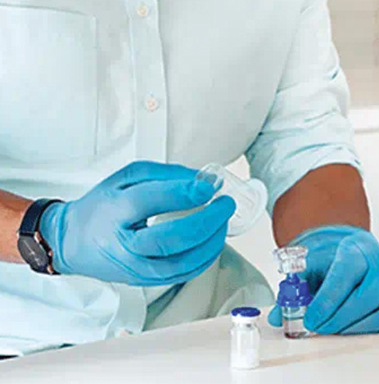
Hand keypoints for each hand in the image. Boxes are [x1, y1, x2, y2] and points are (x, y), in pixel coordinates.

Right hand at [39, 161, 234, 285]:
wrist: (75, 242)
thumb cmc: (102, 206)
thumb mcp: (126, 177)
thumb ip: (166, 174)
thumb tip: (203, 180)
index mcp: (116, 210)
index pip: (152, 201)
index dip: (185, 193)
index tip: (211, 185)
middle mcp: (124, 244)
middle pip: (172, 238)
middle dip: (208, 221)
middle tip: (226, 204)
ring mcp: (134, 268)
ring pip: (182, 263)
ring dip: (212, 242)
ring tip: (223, 222)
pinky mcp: (144, 281)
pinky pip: (182, 275)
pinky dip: (204, 258)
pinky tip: (213, 241)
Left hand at [269, 226, 378, 333]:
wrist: (351, 250)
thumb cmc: (332, 258)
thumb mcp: (309, 265)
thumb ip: (294, 289)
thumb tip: (278, 315)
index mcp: (356, 247)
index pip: (346, 271)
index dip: (329, 299)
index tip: (311, 318)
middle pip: (371, 292)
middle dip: (342, 317)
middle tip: (320, 328)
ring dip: (359, 327)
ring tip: (336, 330)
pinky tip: (357, 329)